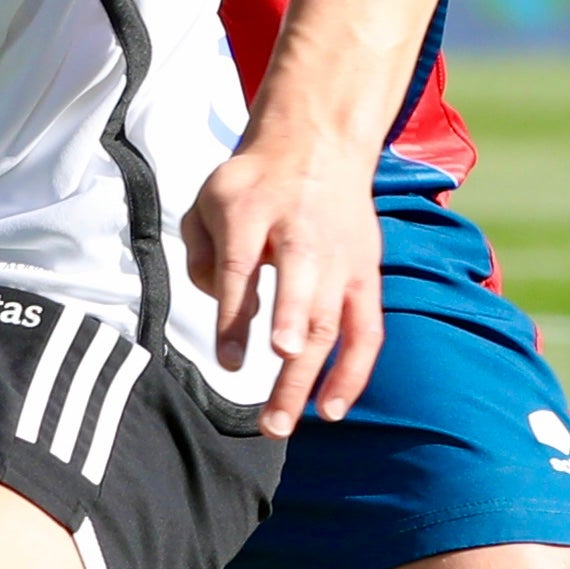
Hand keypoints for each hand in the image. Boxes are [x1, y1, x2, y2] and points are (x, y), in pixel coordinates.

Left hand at [176, 124, 383, 436]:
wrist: (318, 145)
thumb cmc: (255, 185)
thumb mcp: (210, 199)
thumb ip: (202, 255)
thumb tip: (222, 315)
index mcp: (254, 211)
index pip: (242, 269)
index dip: (235, 319)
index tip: (228, 363)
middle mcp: (303, 235)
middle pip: (299, 294)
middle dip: (290, 342)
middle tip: (274, 394)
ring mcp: (340, 259)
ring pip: (330, 323)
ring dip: (309, 378)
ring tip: (281, 423)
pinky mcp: (365, 276)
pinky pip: (367, 331)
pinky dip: (354, 372)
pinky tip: (332, 410)